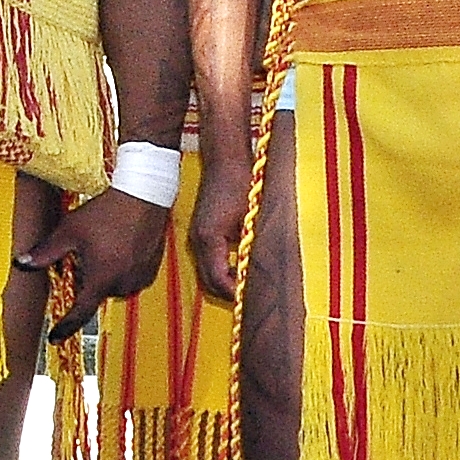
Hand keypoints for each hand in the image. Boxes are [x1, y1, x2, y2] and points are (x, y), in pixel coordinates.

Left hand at [25, 187, 167, 339]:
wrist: (144, 195)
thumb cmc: (105, 212)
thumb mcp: (69, 231)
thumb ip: (45, 252)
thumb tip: (20, 264)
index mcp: (102, 280)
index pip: (80, 312)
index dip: (65, 326)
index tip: (54, 338)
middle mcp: (123, 285)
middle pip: (94, 293)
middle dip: (85, 278)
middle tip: (83, 252)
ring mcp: (140, 278)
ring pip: (112, 286)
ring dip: (103, 274)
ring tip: (103, 245)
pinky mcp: (152, 270)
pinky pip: (129, 278)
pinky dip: (120, 269)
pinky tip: (118, 246)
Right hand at [188, 148, 251, 306]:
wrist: (226, 159)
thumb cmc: (243, 184)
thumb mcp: (253, 219)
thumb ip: (253, 248)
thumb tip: (262, 274)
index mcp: (209, 239)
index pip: (218, 280)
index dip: (236, 293)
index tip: (254, 300)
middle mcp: (198, 240)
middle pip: (208, 281)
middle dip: (228, 293)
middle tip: (252, 300)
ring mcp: (197, 235)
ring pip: (206, 271)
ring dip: (224, 282)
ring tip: (247, 287)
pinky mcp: (202, 230)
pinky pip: (208, 259)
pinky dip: (221, 269)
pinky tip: (239, 267)